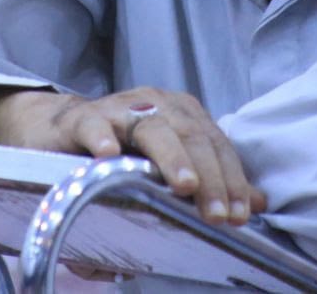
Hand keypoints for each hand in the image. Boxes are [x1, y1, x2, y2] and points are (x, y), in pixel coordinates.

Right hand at [0, 85, 266, 225]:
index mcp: (181, 113)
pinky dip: (102, 139)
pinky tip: (108, 158)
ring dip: (171, 157)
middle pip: (190, 136)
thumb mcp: (168, 163)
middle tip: (219, 213)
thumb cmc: (120, 149)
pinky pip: (93, 125)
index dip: (232, 177)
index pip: (215, 144)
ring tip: (183, 186)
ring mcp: (117, 109)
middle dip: (209, 176)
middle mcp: (155, 104)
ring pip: (151, 128)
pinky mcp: (80, 118)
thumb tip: (258, 204)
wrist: (58, 128)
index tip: (242, 213)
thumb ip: (210, 179)